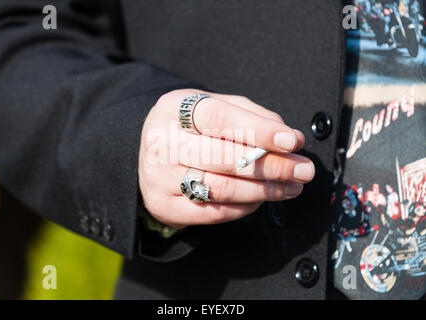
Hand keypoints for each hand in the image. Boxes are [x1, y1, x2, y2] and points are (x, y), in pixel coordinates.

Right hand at [138, 89, 314, 228]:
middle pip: (224, 158)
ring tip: (292, 186)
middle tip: (304, 170)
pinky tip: (261, 199)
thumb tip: (290, 139)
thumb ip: (251, 116)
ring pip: (222, 188)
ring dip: (265, 190)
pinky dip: (245, 207)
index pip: (219, 117)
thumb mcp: (213, 107)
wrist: (150, 155)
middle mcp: (162, 143)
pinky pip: (214, 212)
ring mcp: (159, 178)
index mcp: (174, 109)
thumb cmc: (190, 128)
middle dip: (272, 166)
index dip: (259, 130)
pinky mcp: (165, 206)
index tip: (292, 141)